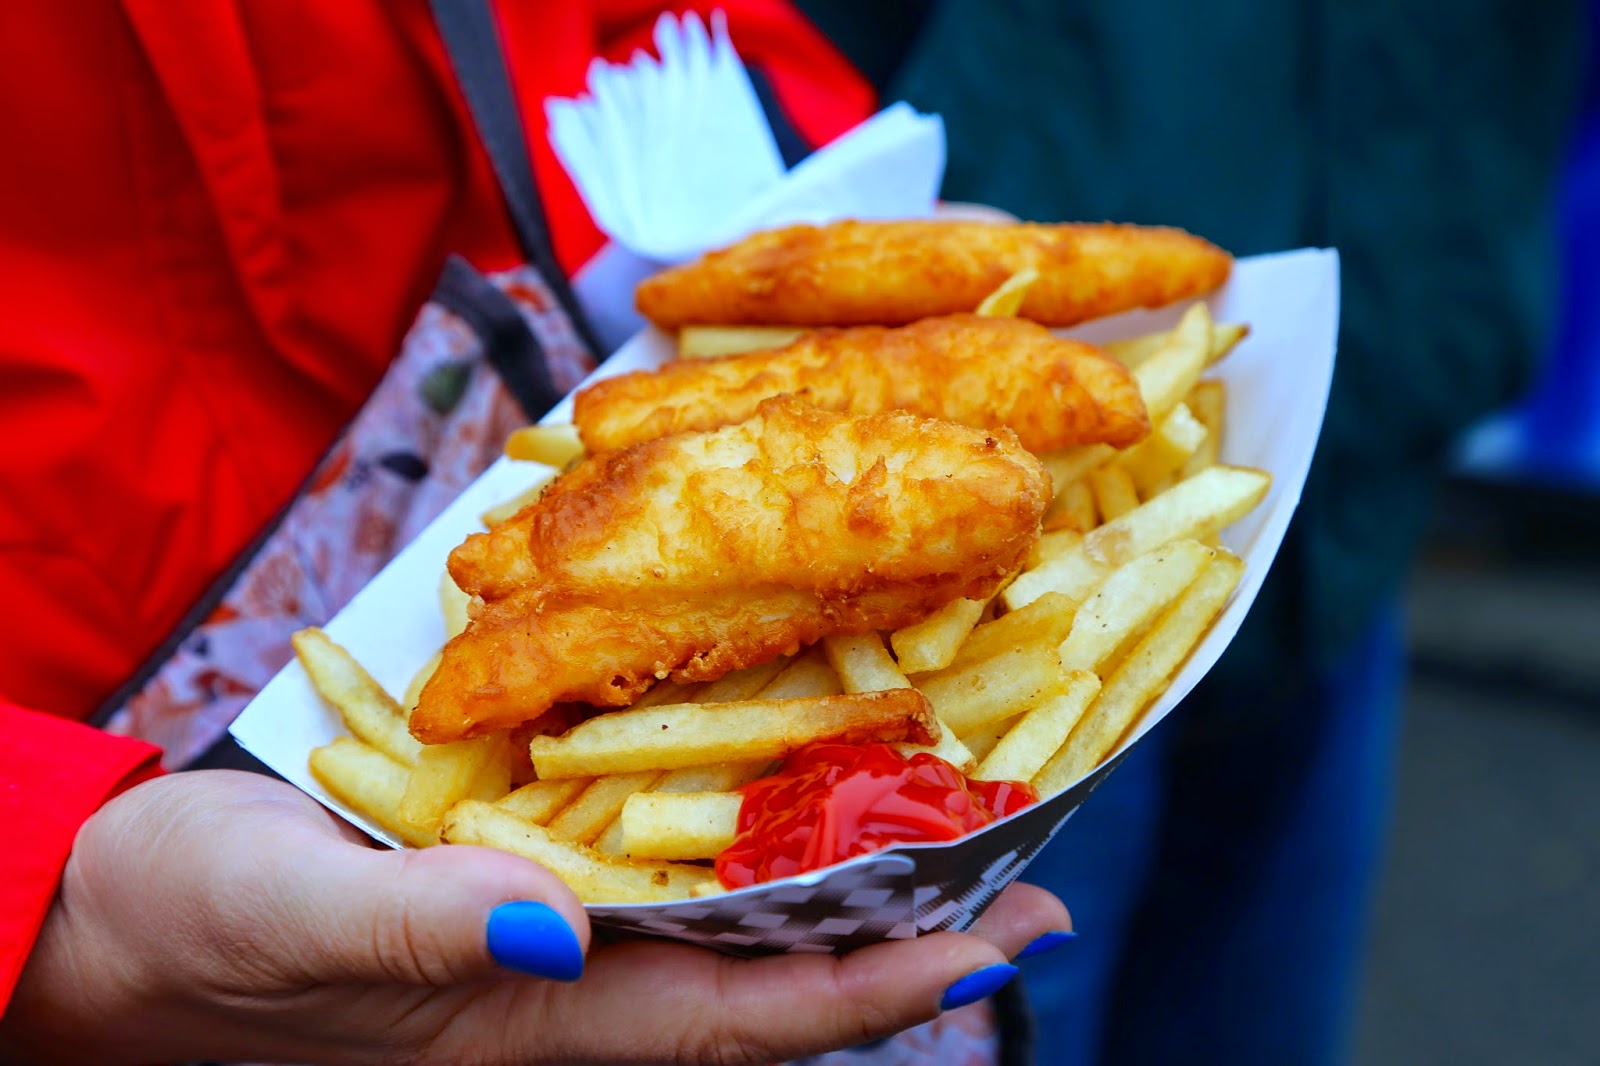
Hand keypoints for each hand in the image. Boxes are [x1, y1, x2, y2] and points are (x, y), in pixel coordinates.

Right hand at [0, 770, 1069, 1063]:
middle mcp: (567, 985)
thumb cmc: (185, 931)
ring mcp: (544, 939)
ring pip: (724, 924)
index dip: (873, 987)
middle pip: (766, 977)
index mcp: (536, 1018)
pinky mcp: (509, 884)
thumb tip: (555, 920)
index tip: (994, 944)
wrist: (103, 923)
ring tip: (946, 826)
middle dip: (898, 937)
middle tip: (1025, 883)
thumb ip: (422, 925)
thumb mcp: (295, 920)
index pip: (740, 1017)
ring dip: (836, 880)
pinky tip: (777, 783)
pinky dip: (733, 835)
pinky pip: (651, 872)